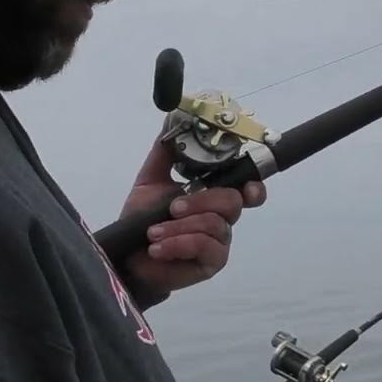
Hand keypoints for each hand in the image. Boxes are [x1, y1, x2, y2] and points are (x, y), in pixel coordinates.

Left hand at [118, 138, 266, 296]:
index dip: (254, 185)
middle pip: (232, 201)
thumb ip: (165, 151)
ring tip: (154, 232)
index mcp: (213, 193)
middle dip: (201, 202)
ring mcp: (220, 240)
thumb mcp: (150, 180)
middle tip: (172, 208)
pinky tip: (159, 248)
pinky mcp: (213, 261)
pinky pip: (205, 247)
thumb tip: (173, 119)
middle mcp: (222, 215)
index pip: (247, 185)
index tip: (248, 186)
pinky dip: (179, 244)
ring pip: (215, 224)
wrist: (128, 255)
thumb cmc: (143, 218)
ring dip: (180, 226)